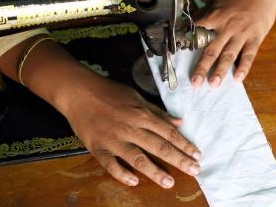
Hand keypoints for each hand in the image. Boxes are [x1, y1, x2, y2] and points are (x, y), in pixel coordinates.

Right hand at [62, 76, 201, 187]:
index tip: (197, 155)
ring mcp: (113, 139)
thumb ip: (157, 112)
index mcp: (141, 114)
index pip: (168, 132)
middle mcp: (130, 128)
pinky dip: (121, 174)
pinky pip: (110, 164)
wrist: (79, 92)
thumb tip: (178, 121)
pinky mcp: (97, 147)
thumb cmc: (109, 92)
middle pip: (159, 147)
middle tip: (195, 171)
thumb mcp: (136, 96)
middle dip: (179, 160)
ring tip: (169, 183)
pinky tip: (133, 181)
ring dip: (155, 172)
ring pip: (138, 159)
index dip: (184, 144)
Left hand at [191, 0, 275, 86]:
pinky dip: (244, 67)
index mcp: (214, 17)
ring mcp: (242, 34)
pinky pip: (249, 54)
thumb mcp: (215, 0)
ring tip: (213, 84)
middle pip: (211, 50)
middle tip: (195, 82)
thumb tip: (188, 25)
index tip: (177, 57)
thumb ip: (203, 14)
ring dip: (220, 71)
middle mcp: (226, 28)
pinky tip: (238, 79)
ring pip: (229, 55)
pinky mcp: (255, 38)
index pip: (196, 33)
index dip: (186, 44)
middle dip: (202, 67)